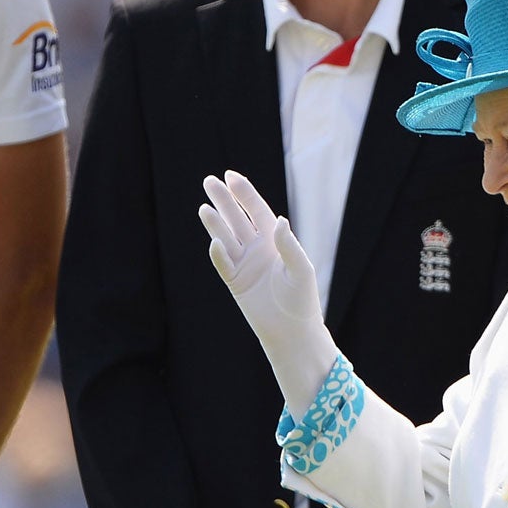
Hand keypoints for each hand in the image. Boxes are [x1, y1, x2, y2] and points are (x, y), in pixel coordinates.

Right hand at [199, 172, 337, 412]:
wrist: (292, 331)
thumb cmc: (302, 299)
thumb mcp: (300, 269)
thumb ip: (288, 245)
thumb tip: (278, 219)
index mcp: (274, 241)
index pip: (256, 211)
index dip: (244, 193)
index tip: (230, 176)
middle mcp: (257, 248)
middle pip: (236, 218)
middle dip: (223, 200)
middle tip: (209, 181)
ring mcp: (244, 264)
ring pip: (225, 237)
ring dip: (215, 223)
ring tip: (205, 207)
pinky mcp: (235, 282)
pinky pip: (223, 264)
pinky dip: (218, 254)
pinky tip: (215, 242)